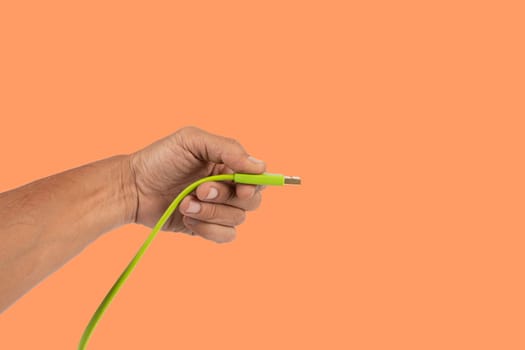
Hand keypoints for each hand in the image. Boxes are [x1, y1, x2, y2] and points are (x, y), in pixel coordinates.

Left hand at [128, 126, 265, 242]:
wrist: (132, 187)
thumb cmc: (160, 159)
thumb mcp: (193, 141)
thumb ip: (228, 149)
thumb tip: (260, 167)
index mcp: (228, 164)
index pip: (258, 177)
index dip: (255, 184)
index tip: (241, 187)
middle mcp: (227, 187)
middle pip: (252, 201)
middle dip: (225, 198)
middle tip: (200, 189)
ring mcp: (217, 209)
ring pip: (237, 220)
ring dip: (210, 212)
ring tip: (184, 202)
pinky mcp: (206, 228)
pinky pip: (225, 236)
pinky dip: (208, 229)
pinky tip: (187, 217)